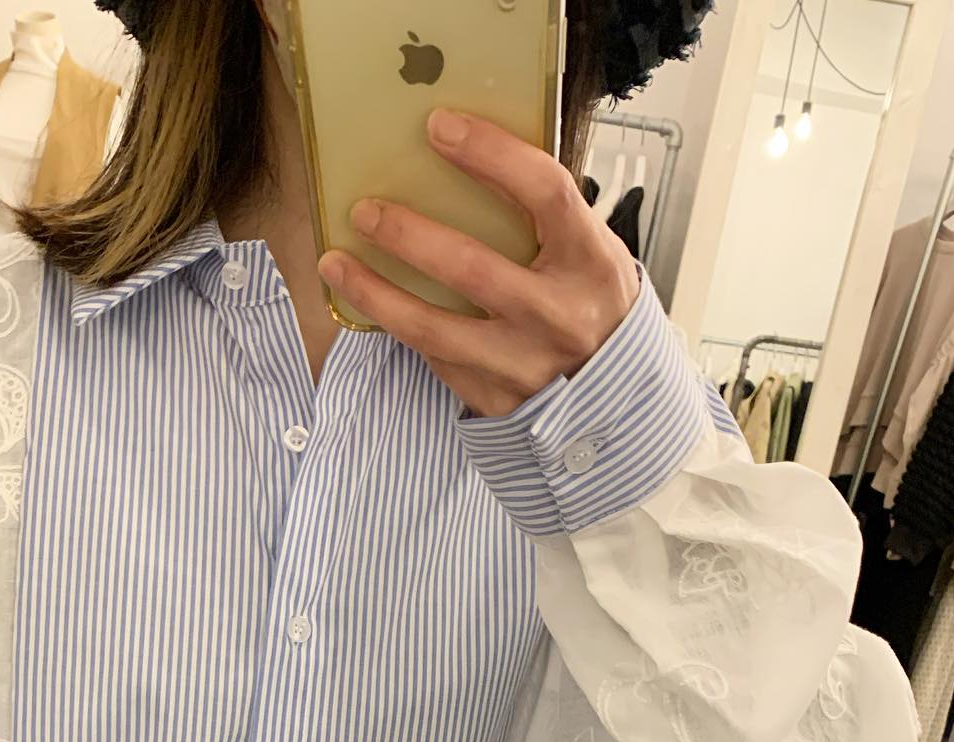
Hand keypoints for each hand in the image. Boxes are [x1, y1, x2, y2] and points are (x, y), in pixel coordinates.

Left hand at [318, 111, 639, 418]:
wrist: (618, 402)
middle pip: (472, 266)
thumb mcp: (591, 257)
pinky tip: (370, 302)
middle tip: (364, 211)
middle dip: (409, 234)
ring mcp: (525, 365)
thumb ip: (546, 220)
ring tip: (335, 262)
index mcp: (592, 263)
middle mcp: (559, 316)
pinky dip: (398, 326)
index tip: (440, 127)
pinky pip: (435, 357)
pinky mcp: (497, 400)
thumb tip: (470, 163)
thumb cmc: (594, 309)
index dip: (490, 153)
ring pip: (434, 327)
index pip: (544, 192)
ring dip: (375, 292)